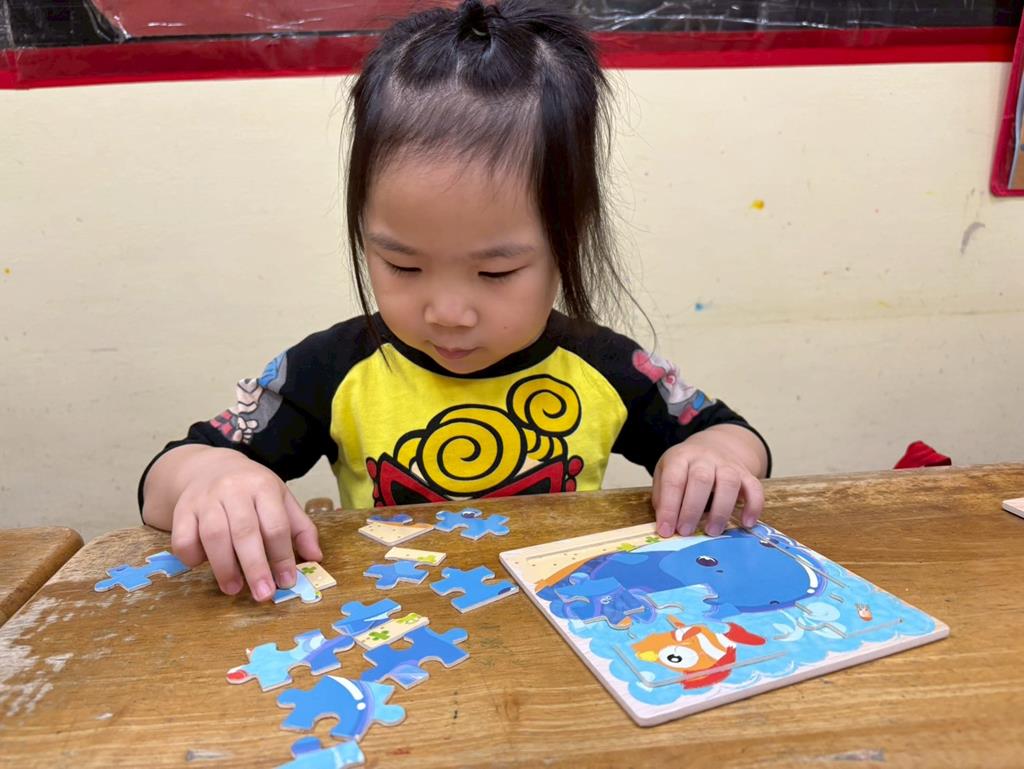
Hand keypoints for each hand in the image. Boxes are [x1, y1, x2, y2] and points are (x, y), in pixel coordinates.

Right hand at [168, 448, 321, 599]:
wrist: (210, 467)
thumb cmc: (252, 489)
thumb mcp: (281, 499)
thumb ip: (299, 527)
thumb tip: (316, 556)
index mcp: (264, 486)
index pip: (276, 524)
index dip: (283, 556)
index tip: (287, 581)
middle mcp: (234, 489)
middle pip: (245, 531)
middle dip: (255, 567)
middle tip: (263, 594)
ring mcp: (205, 498)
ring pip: (213, 534)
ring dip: (224, 567)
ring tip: (234, 589)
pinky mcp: (182, 509)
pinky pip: (182, 537)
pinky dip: (191, 555)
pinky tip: (202, 565)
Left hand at [652, 439, 764, 537]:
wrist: (714, 445)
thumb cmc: (685, 468)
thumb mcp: (665, 474)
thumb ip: (663, 497)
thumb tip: (665, 525)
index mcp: (680, 457)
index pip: (673, 481)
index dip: (669, 507)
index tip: (665, 530)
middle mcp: (705, 458)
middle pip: (701, 479)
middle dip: (692, 509)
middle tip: (686, 532)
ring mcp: (727, 464)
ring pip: (729, 482)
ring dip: (721, 510)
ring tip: (712, 531)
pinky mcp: (745, 473)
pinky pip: (754, 487)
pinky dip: (753, 505)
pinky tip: (747, 523)